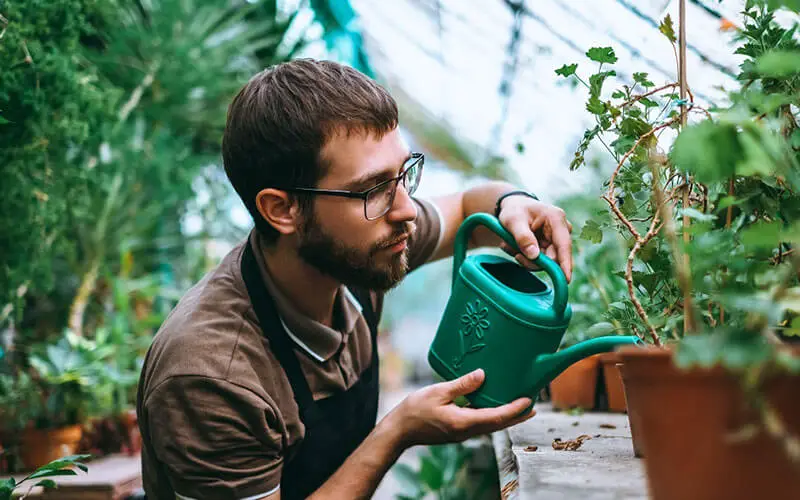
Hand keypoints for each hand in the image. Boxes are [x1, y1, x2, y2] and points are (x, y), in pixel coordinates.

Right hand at [383, 369, 534, 447]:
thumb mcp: (438, 392)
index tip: (528, 401)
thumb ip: (462, 384)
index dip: (514, 410)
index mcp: (463, 422)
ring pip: (490, 425)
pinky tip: (493, 407)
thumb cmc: (414, 410)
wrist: (399, 430)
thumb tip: (482, 375)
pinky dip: (492, 416)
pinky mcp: (457, 430)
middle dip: (517, 416)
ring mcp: (462, 433)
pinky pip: (480, 423)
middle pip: (498, 424)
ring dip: (506, 417)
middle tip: (532, 406)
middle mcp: (466, 431)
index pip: (496, 417)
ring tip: (519, 406)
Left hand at [497, 197, 573, 281]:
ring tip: (510, 245)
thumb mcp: (513, 220)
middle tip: (515, 254)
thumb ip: (522, 237)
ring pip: (546, 261)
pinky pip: (540, 261)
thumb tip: (534, 256)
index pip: (564, 245)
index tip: (566, 280)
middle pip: (554, 257)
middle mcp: (561, 230)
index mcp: (556, 218)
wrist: (513, 207)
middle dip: (532, 260)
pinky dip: (525, 257)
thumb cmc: (514, 210)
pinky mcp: (550, 247)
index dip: (566, 263)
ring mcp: (556, 240)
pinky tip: (514, 247)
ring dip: (526, 258)